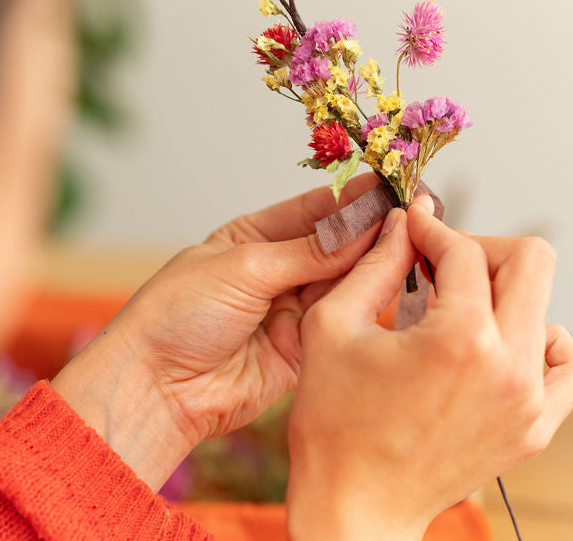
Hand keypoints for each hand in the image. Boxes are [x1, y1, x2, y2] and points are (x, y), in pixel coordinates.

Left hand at [52, 175, 384, 489]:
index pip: (314, 209)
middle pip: (337, 243)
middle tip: (415, 209)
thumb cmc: (178, 316)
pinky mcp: (307, 347)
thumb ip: (309, 251)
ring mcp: (293, 309)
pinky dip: (367, 301)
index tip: (390, 185)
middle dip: (372, 228)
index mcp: (254, 238)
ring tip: (413, 238)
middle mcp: (278, 270)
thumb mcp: (245, 268)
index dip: (352, 199)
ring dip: (376, 261)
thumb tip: (363, 225)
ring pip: (346, 279)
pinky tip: (396, 279)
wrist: (158, 388)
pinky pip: (343, 318)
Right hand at [286, 196, 572, 539]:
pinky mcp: (536, 428)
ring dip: (506, 297)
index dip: (432, 230)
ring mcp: (531, 402)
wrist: (355, 509)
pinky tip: (500, 347)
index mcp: (460, 339)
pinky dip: (542, 342)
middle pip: (531, 261)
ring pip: (548, 308)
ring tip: (461, 314)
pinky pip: (569, 364)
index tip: (413, 230)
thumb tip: (405, 221)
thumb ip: (375, 263)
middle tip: (442, 266)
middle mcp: (509, 367)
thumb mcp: (332, 327)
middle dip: (482, 249)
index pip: (465, 251)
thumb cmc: (334, 425)